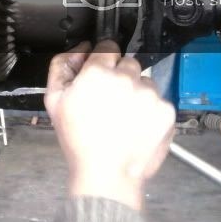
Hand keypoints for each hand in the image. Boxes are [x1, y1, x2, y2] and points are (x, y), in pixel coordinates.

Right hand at [44, 40, 175, 209]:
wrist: (106, 174)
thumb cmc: (79, 141)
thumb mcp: (54, 101)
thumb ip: (62, 66)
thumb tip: (82, 47)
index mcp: (97, 72)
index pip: (108, 47)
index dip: (103, 61)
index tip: (102, 75)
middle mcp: (126, 78)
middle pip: (128, 63)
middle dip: (121, 76)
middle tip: (111, 101)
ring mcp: (149, 93)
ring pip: (145, 81)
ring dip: (137, 93)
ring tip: (124, 117)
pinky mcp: (166, 110)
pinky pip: (159, 100)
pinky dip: (151, 110)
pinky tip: (137, 126)